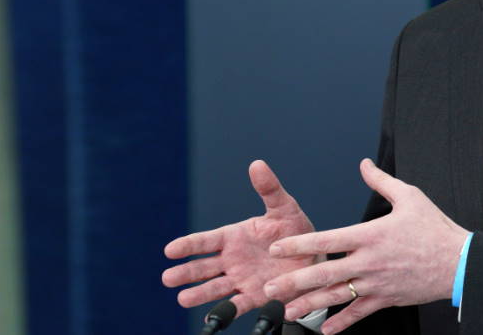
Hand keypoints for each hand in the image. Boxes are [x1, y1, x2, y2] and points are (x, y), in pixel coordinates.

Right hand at [162, 160, 318, 315]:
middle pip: (203, 267)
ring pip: (215, 288)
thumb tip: (257, 164)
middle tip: (168, 278)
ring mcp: (241, 279)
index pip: (206, 241)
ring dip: (199, 294)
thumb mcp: (284, 208)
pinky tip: (211, 318)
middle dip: (186, 272)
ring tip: (182, 298)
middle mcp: (232, 260)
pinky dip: (226, 311)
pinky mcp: (255, 296)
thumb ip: (269, 189)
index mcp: (234, 237)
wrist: (314, 257)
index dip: (188, 245)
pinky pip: (239, 306)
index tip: (170, 250)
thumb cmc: (295, 229)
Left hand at [263, 159, 468, 333]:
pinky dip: (341, 322)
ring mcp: (377, 283)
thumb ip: (382, 181)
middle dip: (294, 282)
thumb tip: (364, 165)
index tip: (277, 248)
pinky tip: (325, 329)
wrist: (459, 262)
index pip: (327, 239)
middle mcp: (369, 261)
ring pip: (337, 296)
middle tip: (270, 289)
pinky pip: (359, 313)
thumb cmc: (435, 229)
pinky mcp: (386, 299)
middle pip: (324, 273)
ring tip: (287, 312)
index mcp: (371, 235)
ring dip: (309, 305)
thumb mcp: (410, 197)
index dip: (299, 244)